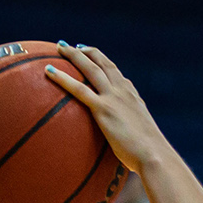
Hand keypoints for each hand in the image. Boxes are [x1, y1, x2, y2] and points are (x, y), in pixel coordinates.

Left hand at [44, 45, 170, 174]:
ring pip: (90, 68)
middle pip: (103, 63)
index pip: (116, 73)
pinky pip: (78, 89)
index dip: (103, 61)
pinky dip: (62, 77)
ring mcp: (113, 98)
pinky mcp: (103, 109)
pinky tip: (48, 71)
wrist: (154, 155)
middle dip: (87, 51)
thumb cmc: (150, 156)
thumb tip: (124, 148)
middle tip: (72, 46)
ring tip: (59, 47)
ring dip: (73, 55)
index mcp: (132, 96)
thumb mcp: (141, 139)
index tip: (91, 54)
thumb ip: (130, 135)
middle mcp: (123, 91)